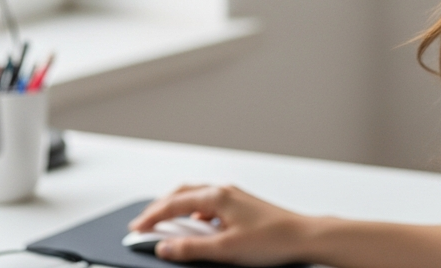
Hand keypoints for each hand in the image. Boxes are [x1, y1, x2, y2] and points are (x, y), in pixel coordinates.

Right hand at [127, 184, 310, 265]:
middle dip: (160, 208)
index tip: (136, 229)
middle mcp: (224, 191)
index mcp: (216, 196)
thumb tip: (164, 247)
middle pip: (181, 194)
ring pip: (196, 198)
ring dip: (177, 209)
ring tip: (165, 225)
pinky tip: (198, 228)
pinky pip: (210, 205)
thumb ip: (191, 249)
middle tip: (145, 224)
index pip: (172, 204)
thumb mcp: (225, 249)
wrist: (305, 237)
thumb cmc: (272, 239)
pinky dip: (195, 214)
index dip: (151, 217)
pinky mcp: (243, 207)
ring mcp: (234, 197)